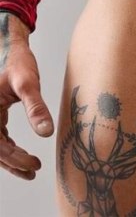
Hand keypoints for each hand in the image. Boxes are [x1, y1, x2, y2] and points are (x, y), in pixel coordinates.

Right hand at [0, 13, 53, 179]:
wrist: (10, 46)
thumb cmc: (16, 61)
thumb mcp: (27, 83)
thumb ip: (36, 107)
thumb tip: (46, 132)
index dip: (16, 160)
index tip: (34, 165)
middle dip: (13, 163)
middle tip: (34, 169)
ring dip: (10, 159)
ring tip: (30, 167)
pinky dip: (8, 147)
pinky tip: (21, 153)